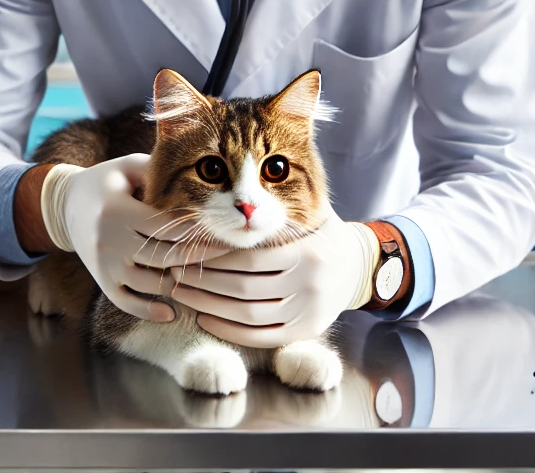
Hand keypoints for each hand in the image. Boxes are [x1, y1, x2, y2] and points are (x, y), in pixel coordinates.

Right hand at [41, 155, 231, 322]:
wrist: (65, 205)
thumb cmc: (107, 181)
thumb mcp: (129, 167)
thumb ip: (158, 171)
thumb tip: (196, 179)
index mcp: (118, 209)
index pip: (165, 226)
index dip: (194, 229)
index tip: (219, 228)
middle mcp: (110, 240)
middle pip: (163, 256)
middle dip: (197, 255)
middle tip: (225, 252)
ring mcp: (105, 265)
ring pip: (150, 282)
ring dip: (179, 281)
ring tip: (204, 274)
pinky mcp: (101, 281)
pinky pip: (126, 303)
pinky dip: (149, 311)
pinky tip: (171, 312)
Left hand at [166, 211, 379, 347]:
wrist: (358, 265)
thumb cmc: (321, 232)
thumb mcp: (307, 212)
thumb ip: (276, 207)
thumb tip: (233, 197)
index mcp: (306, 252)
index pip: (249, 258)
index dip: (214, 258)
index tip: (187, 253)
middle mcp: (310, 284)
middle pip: (244, 288)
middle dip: (205, 281)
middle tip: (176, 273)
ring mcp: (309, 312)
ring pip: (249, 315)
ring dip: (210, 306)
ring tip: (184, 293)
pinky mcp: (307, 331)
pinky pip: (261, 337)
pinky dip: (230, 331)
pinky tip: (206, 318)